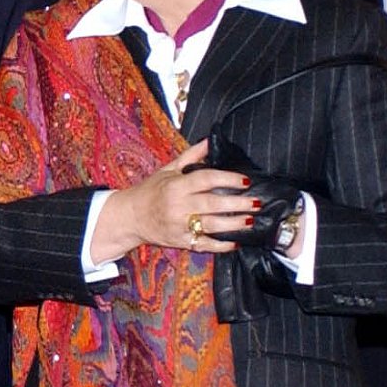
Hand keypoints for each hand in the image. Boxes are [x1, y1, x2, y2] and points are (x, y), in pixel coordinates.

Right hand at [90, 140, 262, 261]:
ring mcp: (179, 226)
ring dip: (233, 224)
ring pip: (211, 225)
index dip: (228, 179)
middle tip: (256, 203)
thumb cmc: (151, 191)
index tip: (245, 181)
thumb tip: (210, 141)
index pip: (206, 179)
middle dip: (237, 204)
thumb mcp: (168, 169)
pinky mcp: (180, 241)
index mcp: (176, 186)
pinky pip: (203, 245)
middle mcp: (178, 206)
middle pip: (212, 203)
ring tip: (250, 220)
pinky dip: (220, 245)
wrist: (130, 217)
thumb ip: (191, 156)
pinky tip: (235, 242)